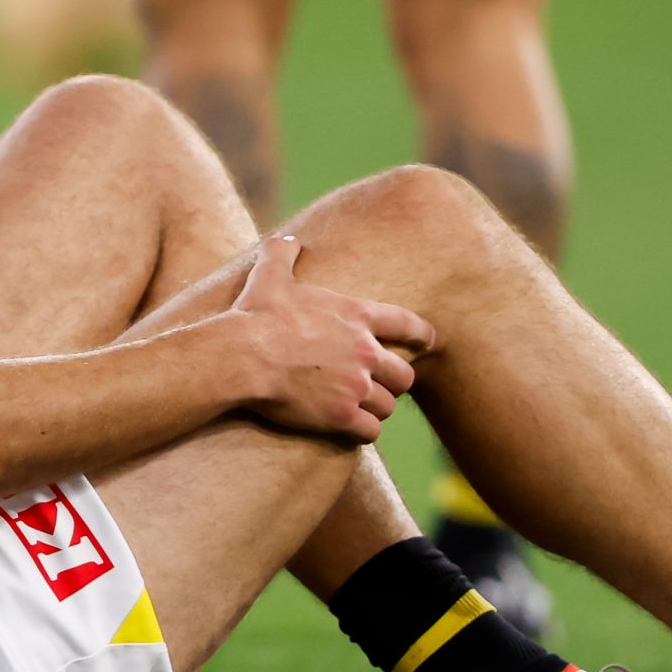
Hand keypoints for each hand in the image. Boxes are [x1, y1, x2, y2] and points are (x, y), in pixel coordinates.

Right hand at [227, 234, 435, 442]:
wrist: (242, 357)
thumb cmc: (256, 315)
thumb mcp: (270, 275)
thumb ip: (283, 254)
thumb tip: (287, 239)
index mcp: (357, 316)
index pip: (408, 325)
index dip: (423, 335)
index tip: (429, 343)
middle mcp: (365, 352)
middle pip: (404, 375)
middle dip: (395, 383)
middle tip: (380, 387)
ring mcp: (356, 386)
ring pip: (387, 406)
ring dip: (376, 409)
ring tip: (362, 411)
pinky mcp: (341, 416)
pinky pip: (369, 431)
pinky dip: (363, 432)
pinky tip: (351, 431)